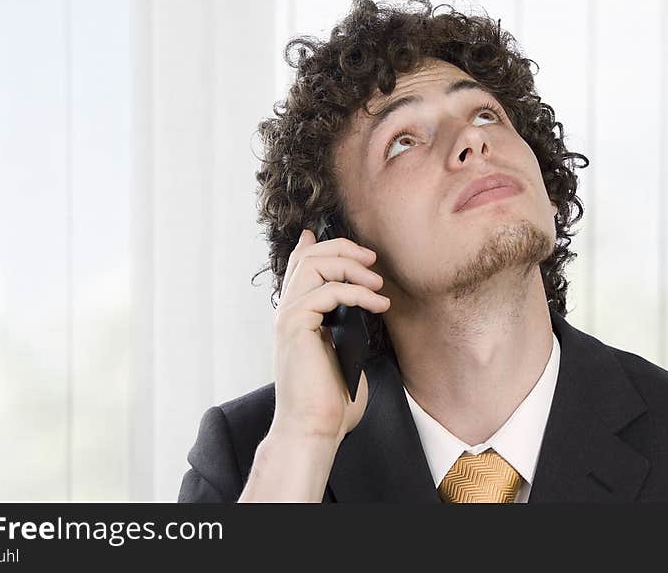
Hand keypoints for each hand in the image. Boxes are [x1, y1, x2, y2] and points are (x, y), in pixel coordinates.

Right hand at [270, 227, 389, 444]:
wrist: (314, 428)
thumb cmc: (330, 401)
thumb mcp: (343, 354)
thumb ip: (346, 328)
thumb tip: (363, 312)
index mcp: (296, 317)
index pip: (298, 268)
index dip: (314, 246)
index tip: (335, 238)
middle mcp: (288, 312)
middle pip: (308, 257)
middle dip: (342, 249)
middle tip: (372, 259)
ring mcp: (289, 317)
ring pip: (313, 265)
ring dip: (351, 266)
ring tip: (378, 283)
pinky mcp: (296, 325)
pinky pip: (327, 291)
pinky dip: (357, 292)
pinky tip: (377, 304)